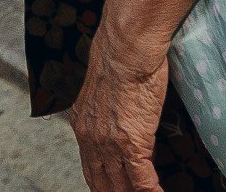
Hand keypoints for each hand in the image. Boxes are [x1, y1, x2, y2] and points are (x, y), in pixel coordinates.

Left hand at [66, 22, 169, 191]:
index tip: (113, 191)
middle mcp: (91, 138)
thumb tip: (125, 124)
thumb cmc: (121, 56)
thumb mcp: (106, 90)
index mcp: (83, 125)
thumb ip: (110, 113)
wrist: (126, 47)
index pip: (91, 169)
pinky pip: (143, 181)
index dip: (103, 186)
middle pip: (103, 183)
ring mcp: (110, 143)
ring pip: (122, 186)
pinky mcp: (132, 143)